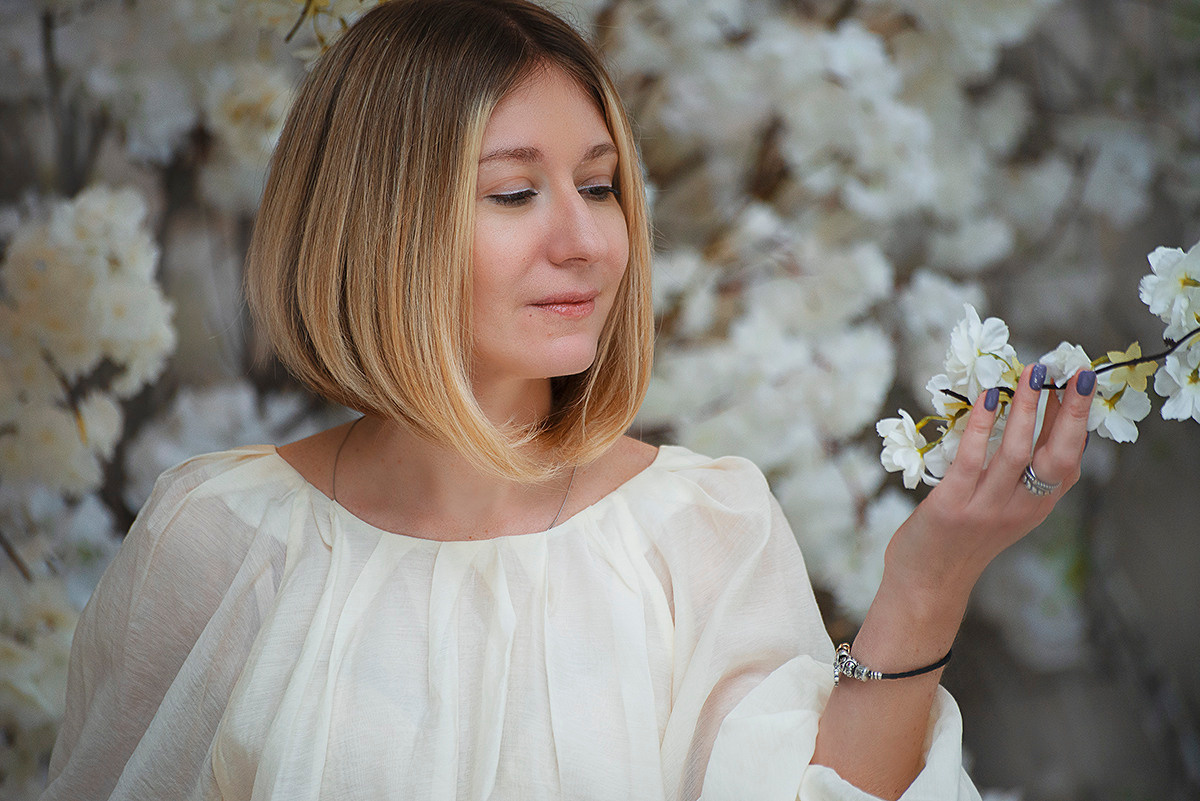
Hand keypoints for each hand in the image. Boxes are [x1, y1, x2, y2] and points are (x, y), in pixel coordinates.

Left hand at [883, 363, 1094, 614]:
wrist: (927, 585)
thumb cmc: (961, 541)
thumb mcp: (1004, 512)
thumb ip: (1022, 479)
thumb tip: (1035, 426)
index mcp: (1037, 507)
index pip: (1069, 458)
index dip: (1077, 419)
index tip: (1079, 380)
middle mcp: (1021, 508)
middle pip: (1058, 454)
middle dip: (1071, 410)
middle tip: (1075, 369)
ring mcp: (987, 508)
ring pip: (1018, 451)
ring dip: (1027, 408)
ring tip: (1031, 372)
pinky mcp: (953, 506)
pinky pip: (972, 459)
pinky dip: (981, 426)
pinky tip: (986, 398)